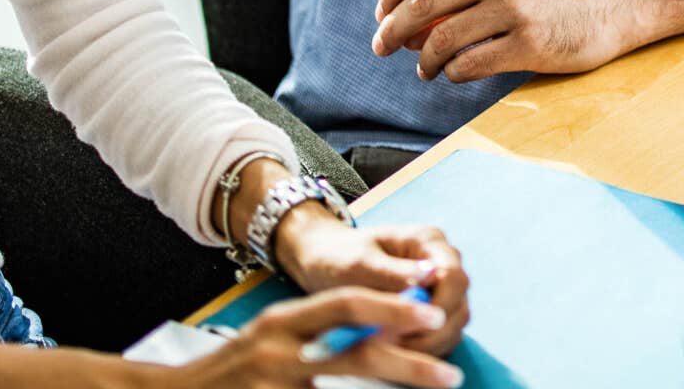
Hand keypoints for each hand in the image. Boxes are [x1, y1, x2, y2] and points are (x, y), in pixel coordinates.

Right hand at [166, 286, 460, 387]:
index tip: (433, 315)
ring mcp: (271, 385)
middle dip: (407, 365)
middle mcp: (276, 352)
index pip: (347, 303)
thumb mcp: (275, 340)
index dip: (394, 309)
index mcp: (284, 321)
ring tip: (428, 387)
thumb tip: (387, 336)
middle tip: (449, 375)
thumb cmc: (235, 371)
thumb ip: (322, 334)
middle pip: (354, 356)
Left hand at [275, 213, 469, 356]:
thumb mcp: (358, 261)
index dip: (438, 307)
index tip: (405, 327)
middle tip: (394, 349)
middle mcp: (441, 264)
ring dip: (427, 346)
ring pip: (452, 327)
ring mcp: (438, 290)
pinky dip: (422, 351)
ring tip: (389, 355)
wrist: (324, 262)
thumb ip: (392, 271)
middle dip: (431, 333)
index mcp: (428, 242)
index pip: (454, 277)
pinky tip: (393, 357)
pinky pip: (439, 338)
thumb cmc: (338, 256)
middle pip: (458, 306)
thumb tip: (429, 278)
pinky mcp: (429, 312)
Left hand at [373, 0, 628, 81]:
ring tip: (425, 70)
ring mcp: (513, 10)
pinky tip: (454, 75)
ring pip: (441, 38)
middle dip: (391, 29)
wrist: (604, 12)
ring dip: (423, 61)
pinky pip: (470, 64)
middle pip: (421, 2)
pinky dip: (452, 74)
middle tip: (382, 48)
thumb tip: (399, 20)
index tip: (381, 14)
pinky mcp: (528, 44)